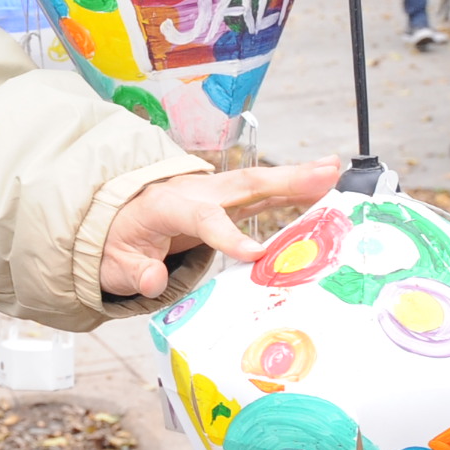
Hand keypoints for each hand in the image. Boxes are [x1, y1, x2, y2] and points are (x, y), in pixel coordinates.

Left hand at [100, 160, 335, 299]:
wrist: (118, 220)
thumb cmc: (120, 242)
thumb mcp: (115, 263)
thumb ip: (134, 272)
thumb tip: (152, 279)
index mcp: (166, 205)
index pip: (201, 218)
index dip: (227, 235)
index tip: (255, 255)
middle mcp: (195, 192)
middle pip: (242, 184)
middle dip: (284, 179)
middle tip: (324, 173)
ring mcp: (213, 193)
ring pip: (258, 184)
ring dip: (297, 178)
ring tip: (334, 170)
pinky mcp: (226, 201)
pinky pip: (262, 195)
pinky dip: (292, 190)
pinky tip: (322, 186)